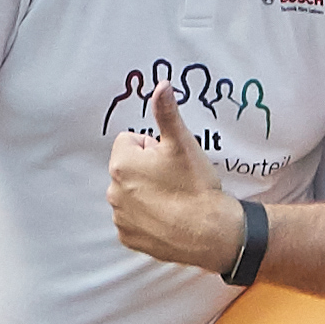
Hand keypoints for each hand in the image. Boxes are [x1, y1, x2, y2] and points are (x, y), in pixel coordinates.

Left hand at [106, 89, 246, 273]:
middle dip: (148, 169)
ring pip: (132, 193)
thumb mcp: (183, 143)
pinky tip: (168, 217)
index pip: (130, 141)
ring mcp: (121, 217)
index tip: (170, 160)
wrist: (210, 233)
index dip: (153, 147)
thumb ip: (167, 112)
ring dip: (147, 193)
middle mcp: (114, 191)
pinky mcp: (129, 238)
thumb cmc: (195, 186)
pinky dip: (147, 217)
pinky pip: (134, 219)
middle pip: (129, 167)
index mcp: (122, 164)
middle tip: (175, 178)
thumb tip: (161, 86)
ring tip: (174, 199)